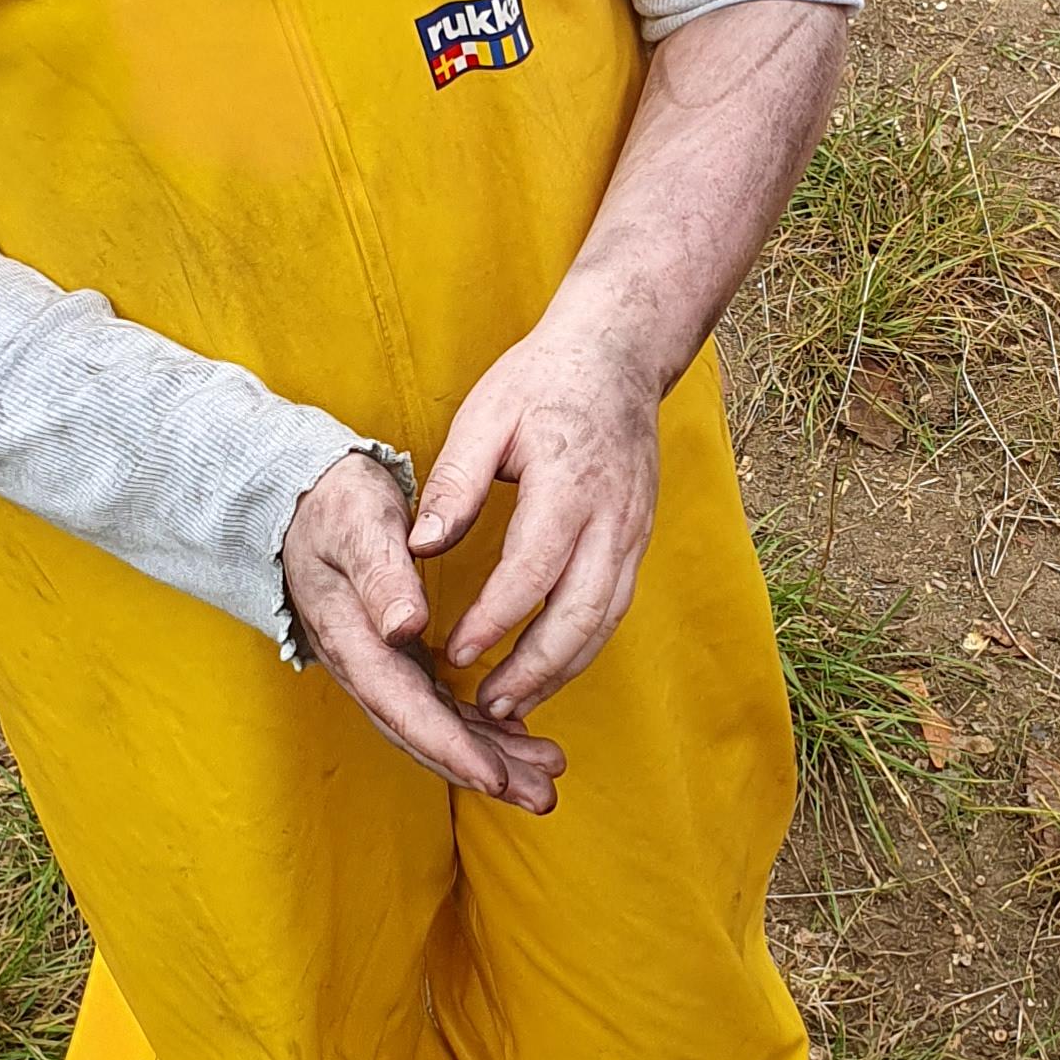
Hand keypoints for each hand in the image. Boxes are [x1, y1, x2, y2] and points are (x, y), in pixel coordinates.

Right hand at [282, 451, 565, 810]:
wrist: (307, 503)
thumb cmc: (336, 508)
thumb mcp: (357, 527)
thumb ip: (381, 576)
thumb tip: (405, 628)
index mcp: (352, 641)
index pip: (404, 708)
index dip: (451, 747)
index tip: (496, 776)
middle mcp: (364, 667)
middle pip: (425, 734)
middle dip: (483, 771)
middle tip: (542, 797)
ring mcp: (381, 668)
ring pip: (438, 727)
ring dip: (492, 759)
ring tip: (545, 781)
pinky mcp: (399, 660)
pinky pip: (440, 707)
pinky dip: (480, 731)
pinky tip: (519, 742)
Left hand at [408, 302, 663, 722]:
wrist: (618, 354)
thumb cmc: (543, 380)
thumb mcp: (485, 415)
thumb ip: (454, 484)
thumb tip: (420, 547)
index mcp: (569, 484)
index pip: (532, 570)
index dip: (495, 619)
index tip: (455, 652)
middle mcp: (613, 517)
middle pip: (581, 613)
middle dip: (534, 668)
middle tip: (488, 706)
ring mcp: (634, 531)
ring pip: (606, 620)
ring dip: (562, 669)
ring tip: (513, 703)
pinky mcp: (639, 538)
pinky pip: (616, 606)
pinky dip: (582, 646)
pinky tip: (546, 667)